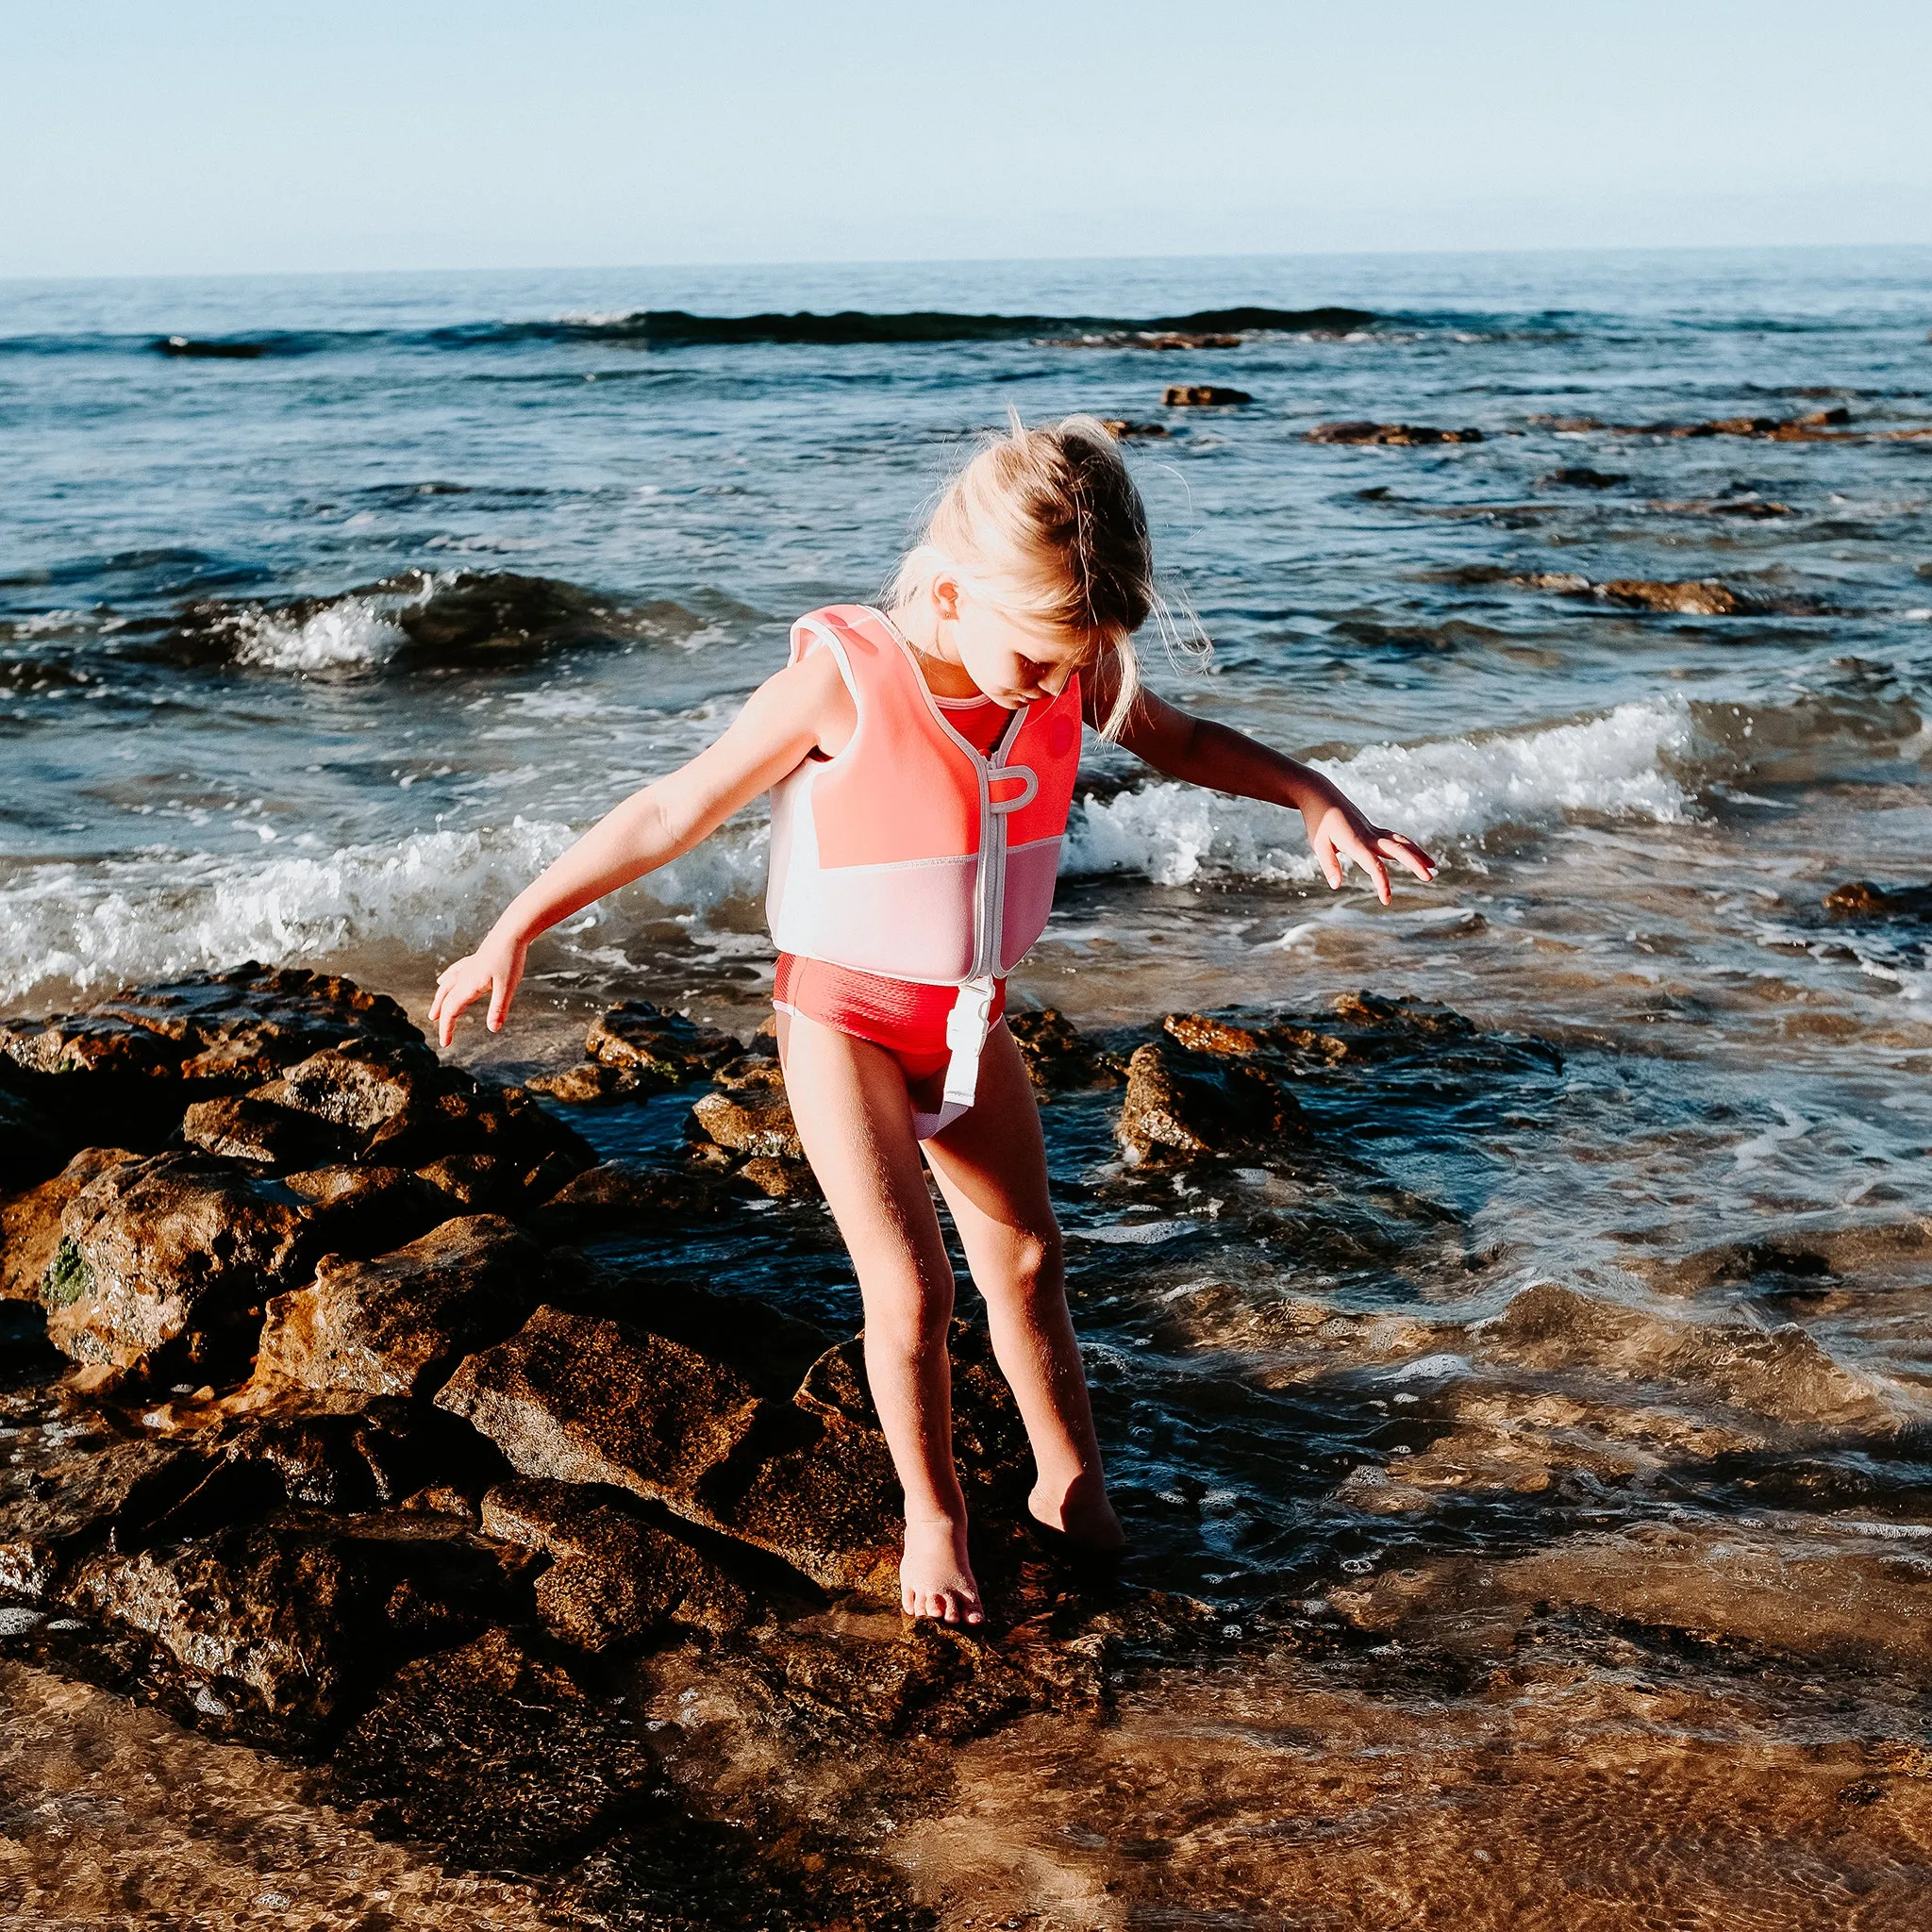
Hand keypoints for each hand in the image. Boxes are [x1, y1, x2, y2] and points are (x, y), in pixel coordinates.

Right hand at [428, 931, 526, 1046]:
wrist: (511, 933)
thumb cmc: (510, 959)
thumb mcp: (507, 987)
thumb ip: (499, 1008)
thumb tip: (493, 1029)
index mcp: (468, 986)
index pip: (450, 1011)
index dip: (446, 1028)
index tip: (445, 1044)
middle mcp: (463, 978)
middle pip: (445, 1001)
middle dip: (442, 1020)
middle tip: (442, 1036)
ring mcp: (466, 968)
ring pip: (445, 987)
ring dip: (439, 1002)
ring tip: (433, 1014)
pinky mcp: (473, 961)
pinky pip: (452, 974)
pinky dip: (445, 981)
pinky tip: (442, 980)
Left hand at [1298, 785, 1436, 905]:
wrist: (1321, 794)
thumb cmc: (1318, 821)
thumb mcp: (1318, 844)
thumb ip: (1329, 865)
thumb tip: (1336, 886)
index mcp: (1355, 842)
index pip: (1374, 865)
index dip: (1382, 883)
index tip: (1387, 900)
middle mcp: (1369, 836)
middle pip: (1397, 850)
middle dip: (1414, 864)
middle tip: (1430, 878)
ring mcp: (1373, 830)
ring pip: (1400, 841)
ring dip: (1417, 853)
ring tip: (1433, 865)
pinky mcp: (1373, 828)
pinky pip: (1394, 838)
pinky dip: (1407, 846)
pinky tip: (1415, 855)